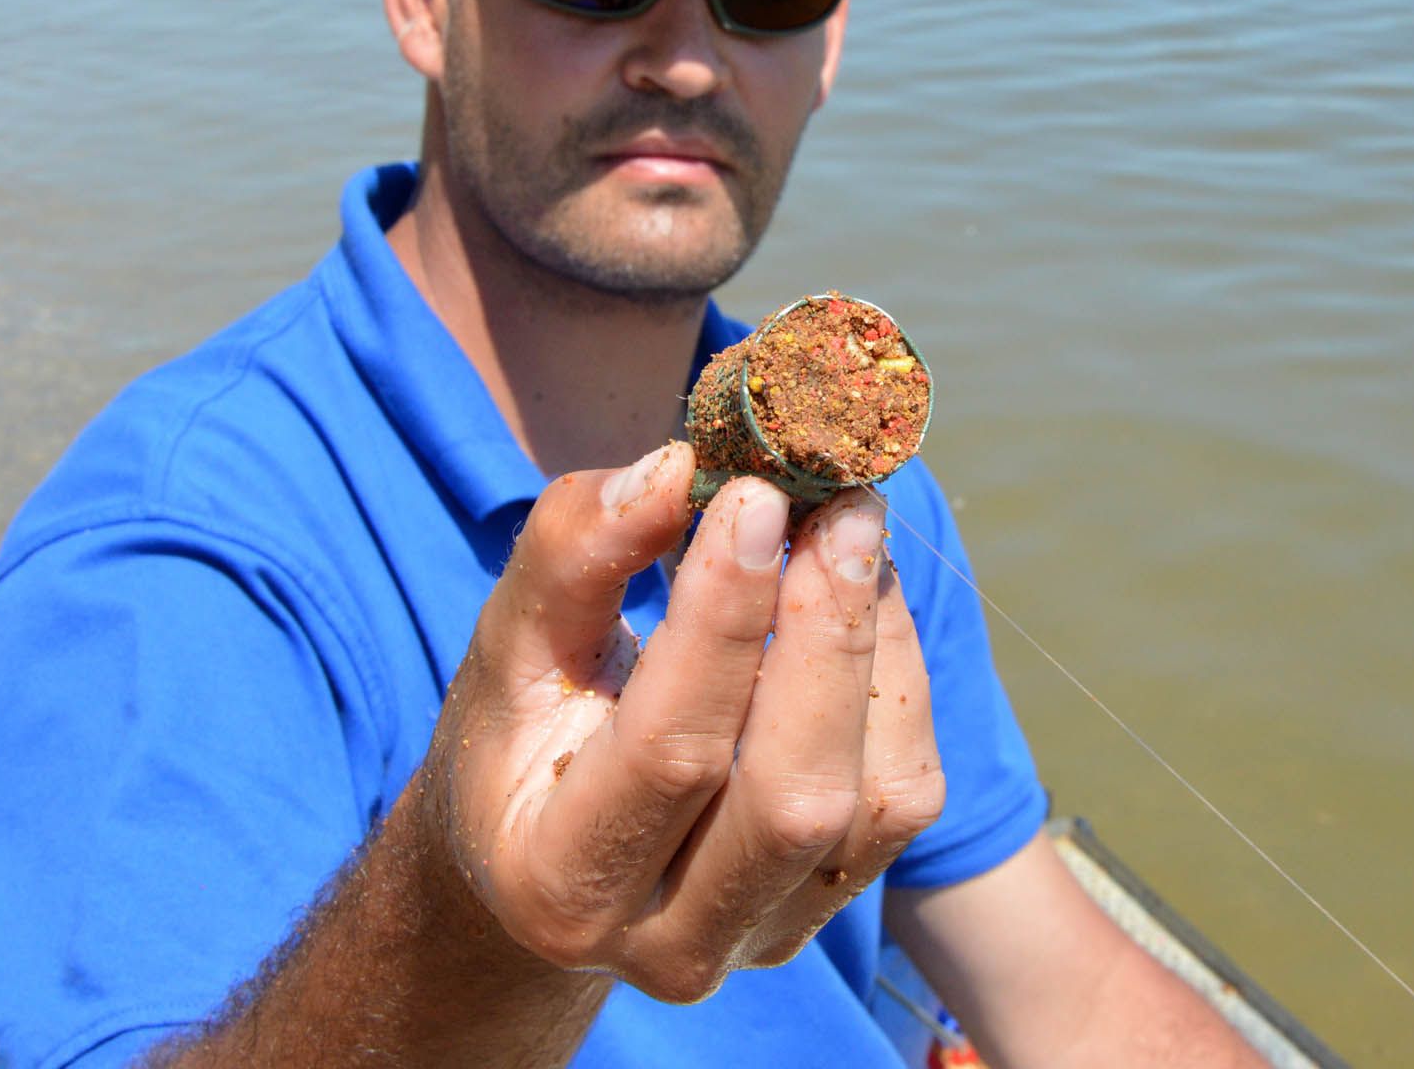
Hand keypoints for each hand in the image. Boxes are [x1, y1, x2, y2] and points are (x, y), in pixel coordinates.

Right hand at [418, 441, 946, 1002]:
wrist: (545, 850)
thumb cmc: (521, 729)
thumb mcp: (509, 641)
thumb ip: (574, 555)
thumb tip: (674, 469)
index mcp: (559, 881)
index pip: (671, 751)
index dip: (724, 617)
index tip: (756, 496)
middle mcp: (667, 944)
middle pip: (791, 800)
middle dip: (828, 637)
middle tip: (839, 508)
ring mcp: (760, 937)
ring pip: (871, 803)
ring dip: (873, 648)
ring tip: (850, 532)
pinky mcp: (827, 906)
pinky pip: (904, 796)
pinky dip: (899, 679)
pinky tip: (863, 598)